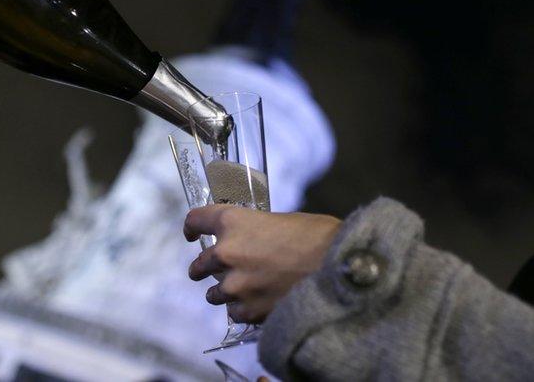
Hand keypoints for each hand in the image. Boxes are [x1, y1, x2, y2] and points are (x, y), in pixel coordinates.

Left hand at [184, 204, 340, 322]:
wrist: (340, 268)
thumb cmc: (320, 237)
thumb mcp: (283, 220)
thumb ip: (258, 229)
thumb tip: (253, 240)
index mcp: (234, 222)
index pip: (196, 220)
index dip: (192, 227)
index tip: (192, 233)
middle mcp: (227, 253)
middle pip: (199, 264)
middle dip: (205, 267)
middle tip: (215, 269)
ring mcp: (236, 285)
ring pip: (214, 293)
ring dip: (224, 290)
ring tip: (242, 289)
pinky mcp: (249, 311)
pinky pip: (235, 312)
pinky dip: (243, 309)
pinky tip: (258, 303)